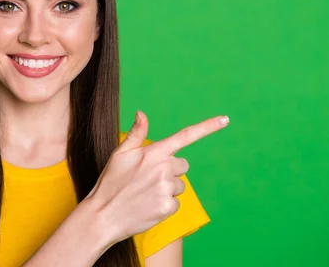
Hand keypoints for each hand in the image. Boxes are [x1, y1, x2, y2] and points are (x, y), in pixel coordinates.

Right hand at [85, 110, 228, 243]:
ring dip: (167, 189)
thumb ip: (136, 134)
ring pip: (179, 186)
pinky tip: (148, 206)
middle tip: (148, 179)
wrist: (103, 215)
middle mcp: (163, 168)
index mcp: (154, 152)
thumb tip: (142, 112)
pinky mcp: (168, 207)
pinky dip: (164, 205)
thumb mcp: (120, 154)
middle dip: (170, 171)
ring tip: (145, 194)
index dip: (207, 127)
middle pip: (182, 165)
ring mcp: (166, 188)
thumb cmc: (110, 182)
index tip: (225, 119)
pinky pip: (176, 203)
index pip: (185, 136)